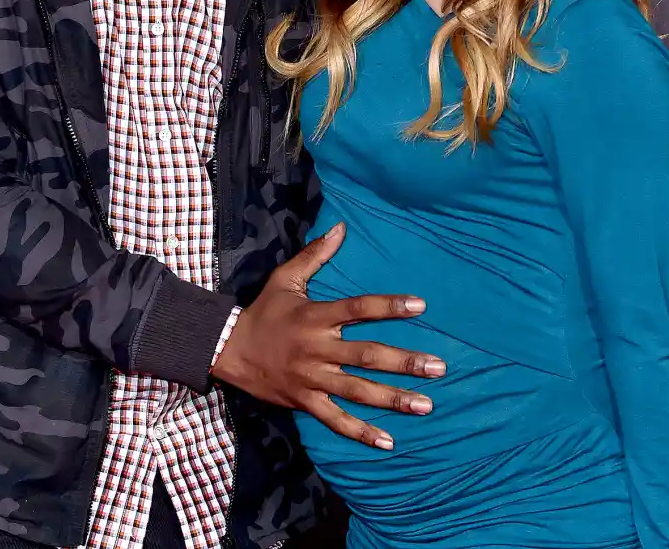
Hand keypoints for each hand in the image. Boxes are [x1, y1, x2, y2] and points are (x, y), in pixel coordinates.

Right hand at [210, 222, 445, 448]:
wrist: (230, 350)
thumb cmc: (264, 311)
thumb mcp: (286, 278)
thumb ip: (315, 254)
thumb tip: (340, 227)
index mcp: (316, 317)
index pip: (358, 309)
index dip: (389, 307)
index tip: (420, 305)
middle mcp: (317, 349)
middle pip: (367, 356)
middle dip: (404, 363)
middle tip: (439, 367)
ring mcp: (312, 379)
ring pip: (358, 391)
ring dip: (393, 399)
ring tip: (427, 404)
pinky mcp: (306, 401)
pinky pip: (336, 420)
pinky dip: (360, 432)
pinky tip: (388, 441)